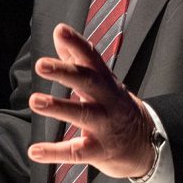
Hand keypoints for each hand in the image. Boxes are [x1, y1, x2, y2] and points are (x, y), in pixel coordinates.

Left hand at [27, 23, 154, 178]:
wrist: (148, 143)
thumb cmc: (117, 108)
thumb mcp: (103, 81)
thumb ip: (78, 58)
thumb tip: (59, 33)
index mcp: (105, 82)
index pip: (92, 58)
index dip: (77, 43)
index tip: (60, 31)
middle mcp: (107, 100)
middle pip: (88, 82)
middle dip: (65, 72)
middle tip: (41, 65)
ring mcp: (105, 126)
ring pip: (82, 114)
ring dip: (58, 106)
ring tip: (35, 101)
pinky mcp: (100, 151)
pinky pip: (76, 152)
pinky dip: (54, 152)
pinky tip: (34, 150)